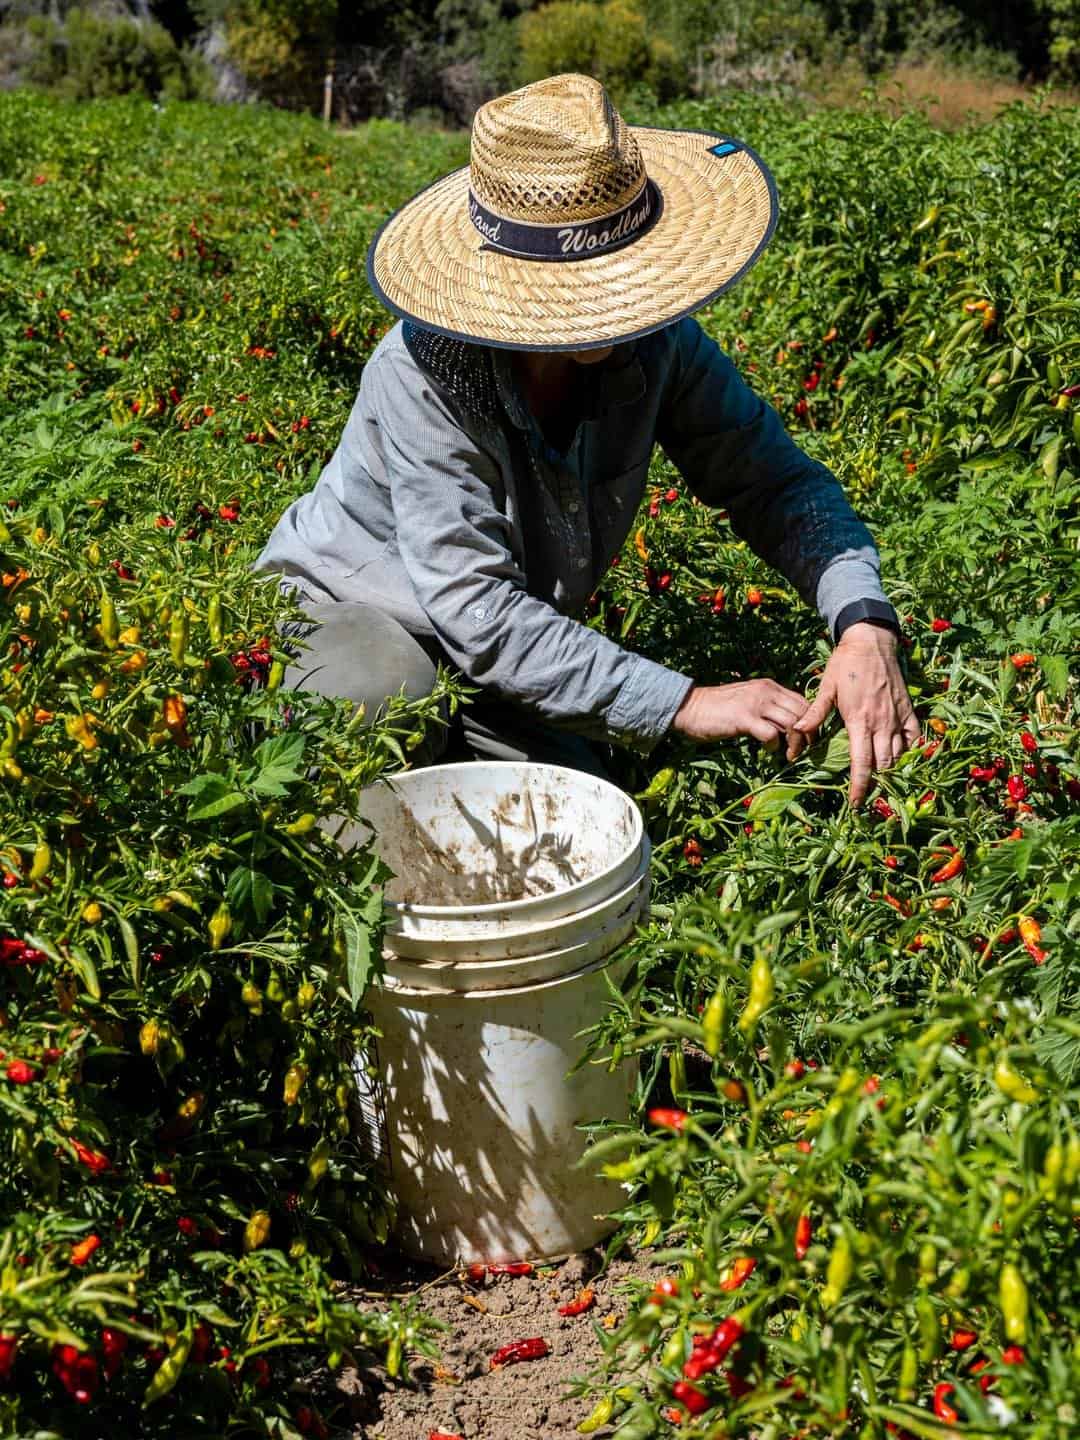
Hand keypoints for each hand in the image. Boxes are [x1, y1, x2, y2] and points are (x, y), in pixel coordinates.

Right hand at [672, 679, 809, 746]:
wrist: (689, 707)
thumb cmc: (717, 708)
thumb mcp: (748, 701)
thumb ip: (768, 709)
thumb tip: (787, 728)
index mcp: (769, 686)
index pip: (803, 701)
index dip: (810, 722)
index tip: (807, 739)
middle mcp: (766, 691)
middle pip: (803, 712)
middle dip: (808, 735)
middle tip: (803, 751)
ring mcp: (756, 704)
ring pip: (793, 723)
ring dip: (795, 743)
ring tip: (789, 755)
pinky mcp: (744, 718)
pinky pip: (772, 734)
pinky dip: (775, 746)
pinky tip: (769, 751)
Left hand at [788, 621, 920, 806]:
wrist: (872, 641)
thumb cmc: (845, 664)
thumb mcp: (825, 688)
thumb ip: (814, 713)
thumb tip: (796, 732)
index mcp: (859, 720)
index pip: (862, 763)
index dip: (860, 787)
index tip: (856, 803)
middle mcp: (882, 723)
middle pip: (884, 765)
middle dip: (876, 784)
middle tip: (867, 795)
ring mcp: (898, 717)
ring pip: (900, 755)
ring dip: (892, 771)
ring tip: (882, 782)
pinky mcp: (909, 710)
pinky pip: (915, 738)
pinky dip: (911, 752)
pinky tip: (902, 759)